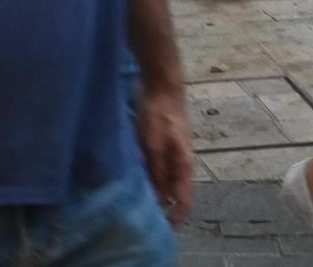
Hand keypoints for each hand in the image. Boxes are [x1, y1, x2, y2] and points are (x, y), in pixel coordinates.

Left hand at [135, 80, 193, 222]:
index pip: (183, 199)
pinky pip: (154, 164)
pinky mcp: (159, 141)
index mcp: (183, 165)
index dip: (175, 216)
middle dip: (159, 204)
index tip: (162, 228)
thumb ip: (156, 169)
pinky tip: (129, 173)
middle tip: (138, 214)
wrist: (160, 84)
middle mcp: (179, 161)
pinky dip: (145, 172)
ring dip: (151, 188)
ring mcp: (170, 150)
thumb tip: (158, 197)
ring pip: (161, 177)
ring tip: (131, 197)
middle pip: (172, 190)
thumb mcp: (154, 144)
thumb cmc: (159, 114)